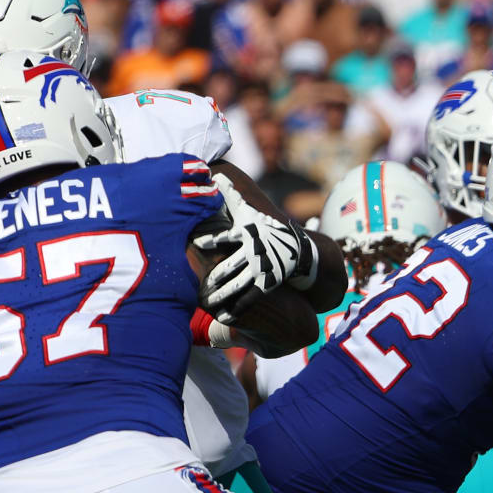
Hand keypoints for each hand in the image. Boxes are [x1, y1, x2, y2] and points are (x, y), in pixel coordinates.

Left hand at [194, 175, 314, 309]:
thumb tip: (214, 174)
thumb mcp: (248, 211)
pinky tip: (224, 318)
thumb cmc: (264, 228)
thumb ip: (230, 195)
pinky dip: (237, 310)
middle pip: (229, 267)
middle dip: (214, 278)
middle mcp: (254, 253)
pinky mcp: (267, 284)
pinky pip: (249, 299)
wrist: (297, 250)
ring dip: (222, 296)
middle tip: (197, 286)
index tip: (194, 243)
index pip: (226, 237)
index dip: (210, 240)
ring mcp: (261, 270)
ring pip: (237, 285)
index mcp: (247, 235)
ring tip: (206, 304)